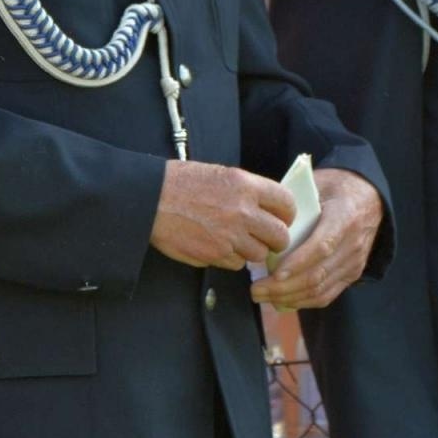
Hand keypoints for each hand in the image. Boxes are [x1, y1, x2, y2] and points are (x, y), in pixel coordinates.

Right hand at [149, 160, 294, 270]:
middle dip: (275, 239)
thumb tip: (267, 208)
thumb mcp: (220, 174)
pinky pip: (236, 264)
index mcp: (245, 185)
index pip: (287, 203)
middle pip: (280, 236)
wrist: (151, 199)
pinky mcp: (214, 255)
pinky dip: (231, 258)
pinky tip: (217, 245)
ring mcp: (229, 236)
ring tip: (235, 240)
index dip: (287, 214)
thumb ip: (247, 191)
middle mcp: (242, 212)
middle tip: (264, 237)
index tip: (282, 218)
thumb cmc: (181, 182)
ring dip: (251, 250)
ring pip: (259, 254)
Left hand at [250, 168, 382, 309]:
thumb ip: (294, 202)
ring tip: (262, 296)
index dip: (297, 263)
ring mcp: (354, 263)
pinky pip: (327, 295)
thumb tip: (263, 220)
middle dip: (284, 287)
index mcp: (345, 217)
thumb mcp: (317, 184)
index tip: (273, 274)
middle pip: (318, 274)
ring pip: (321, 290)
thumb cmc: (335, 188)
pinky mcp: (352, 274)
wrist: (368, 198)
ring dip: (289, 297)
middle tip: (255, 290)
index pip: (322, 246)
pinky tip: (281, 300)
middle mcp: (353, 245)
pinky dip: (303, 301)